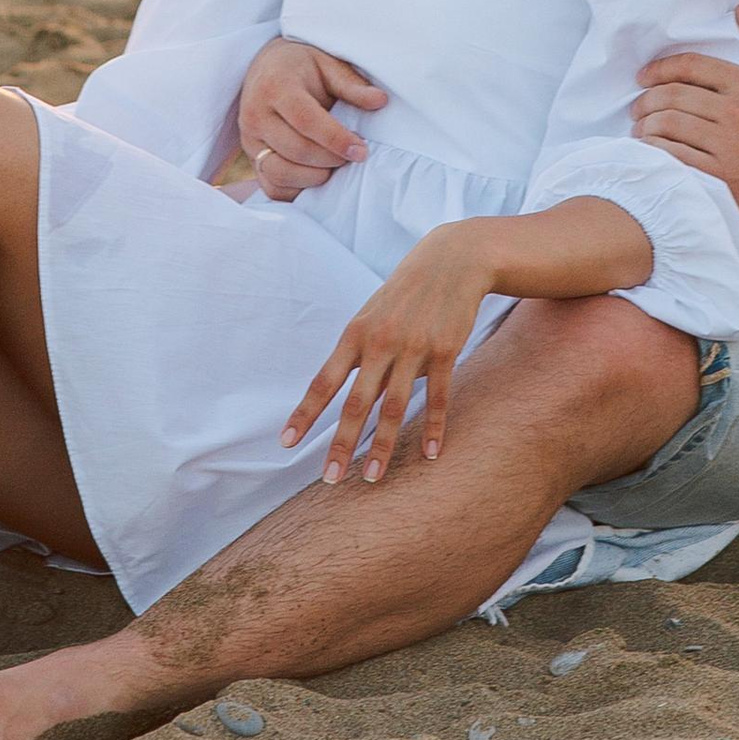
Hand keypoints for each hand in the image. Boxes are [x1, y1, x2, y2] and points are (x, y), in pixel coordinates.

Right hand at [238, 35, 386, 201]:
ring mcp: (249, 139)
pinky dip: (297, 190)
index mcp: (276, 86)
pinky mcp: (251, 158)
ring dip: (315, 177)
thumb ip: (352, 85)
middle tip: (354, 156)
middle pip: (296, 150)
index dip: (335, 139)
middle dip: (331, 160)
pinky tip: (317, 177)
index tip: (361, 150)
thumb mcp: (327, 64)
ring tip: (335, 165)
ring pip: (281, 173)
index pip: (306, 120)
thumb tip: (381, 101)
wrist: (266, 68)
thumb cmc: (302, 66)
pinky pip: (272, 187)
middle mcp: (255, 114)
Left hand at [282, 221, 500, 481]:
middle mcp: (380, 342)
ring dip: (382, 444)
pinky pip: (437, 396)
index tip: (286, 442)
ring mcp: (413, 347)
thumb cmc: (403, 293)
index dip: (305, 414)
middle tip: (329, 478)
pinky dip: (433, 427)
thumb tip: (347, 395)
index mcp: (355, 334)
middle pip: (356, 402)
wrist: (451, 261)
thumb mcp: (371, 315)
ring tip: (373, 476)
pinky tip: (429, 453)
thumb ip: (358, 353)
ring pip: (394, 406)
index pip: (323, 381)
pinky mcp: (445, 350)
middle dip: (341, 443)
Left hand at [632, 3, 738, 221]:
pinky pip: (676, 156)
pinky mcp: (722, 176)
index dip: (660, 68)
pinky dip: (656, 149)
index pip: (693, 65)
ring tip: (640, 127)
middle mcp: (738, 113)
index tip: (644, 76)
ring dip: (646, 124)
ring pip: (670, 124)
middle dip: (646, 99)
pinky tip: (651, 148)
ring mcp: (730, 146)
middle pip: (674, 95)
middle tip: (637, 106)